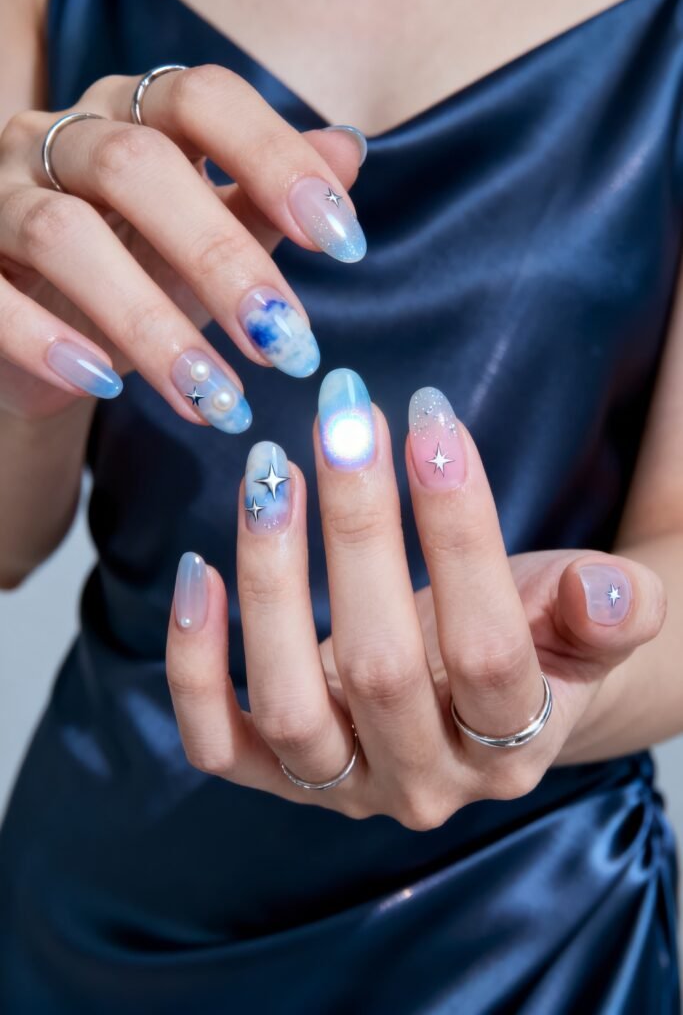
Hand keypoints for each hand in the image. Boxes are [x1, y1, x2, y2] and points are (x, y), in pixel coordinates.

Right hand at [0, 65, 364, 421]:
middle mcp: (64, 139)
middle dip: (222, 259)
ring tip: (218, 400)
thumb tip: (348, 152)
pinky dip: (47, 344)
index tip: (345, 242)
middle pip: (137, 168)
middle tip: (286, 345)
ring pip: (65, 237)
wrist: (49, 335)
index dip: (276, 159)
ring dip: (151, 327)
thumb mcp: (211, 239)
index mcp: (138, 115)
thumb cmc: (140, 272)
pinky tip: (104, 389)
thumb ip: (266, 200)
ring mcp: (2, 197)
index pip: (205, 99)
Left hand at [165, 373, 665, 829]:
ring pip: (290, 705)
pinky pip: (217, 742)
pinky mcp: (275, 777)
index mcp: (514, 743)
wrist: (475, 700)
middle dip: (359, 530)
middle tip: (343, 421)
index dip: (461, 533)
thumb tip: (614, 594)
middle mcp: (426, 782)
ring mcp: (343, 787)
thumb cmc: (531, 638)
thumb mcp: (583, 620)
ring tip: (271, 474)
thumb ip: (611, 612)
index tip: (432, 421)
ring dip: (273, 581)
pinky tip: (201, 569)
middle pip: (381, 669)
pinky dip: (194, 664)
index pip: (488, 651)